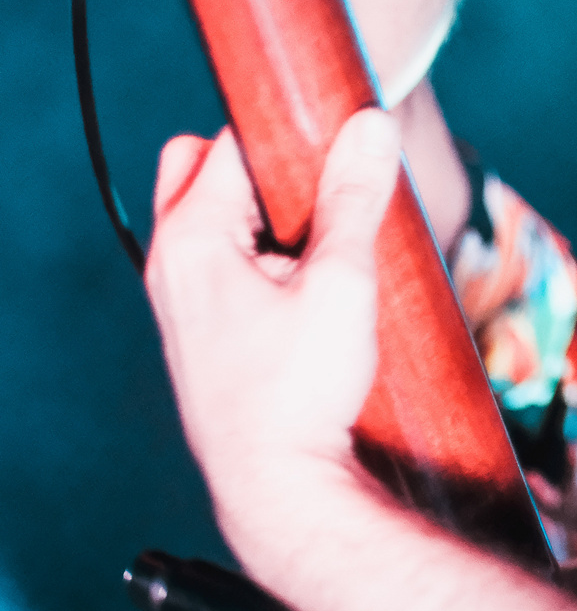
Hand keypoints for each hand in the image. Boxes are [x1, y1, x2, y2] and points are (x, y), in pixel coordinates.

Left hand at [145, 110, 401, 538]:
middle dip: (266, 164)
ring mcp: (181, 299)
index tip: (342, 138)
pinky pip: (224, 260)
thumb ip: (355, 198)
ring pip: (216, 216)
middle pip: (203, 167)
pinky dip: (263, 251)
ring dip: (268, 212)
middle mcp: (171, 264)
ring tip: (327, 242)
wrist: (278, 486)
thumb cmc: (299, 391)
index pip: (232, 141)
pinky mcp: (201, 330)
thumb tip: (371, 124)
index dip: (292, 133)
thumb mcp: (341, 283)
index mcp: (191, 240)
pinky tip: (312, 281)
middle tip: (325, 190)